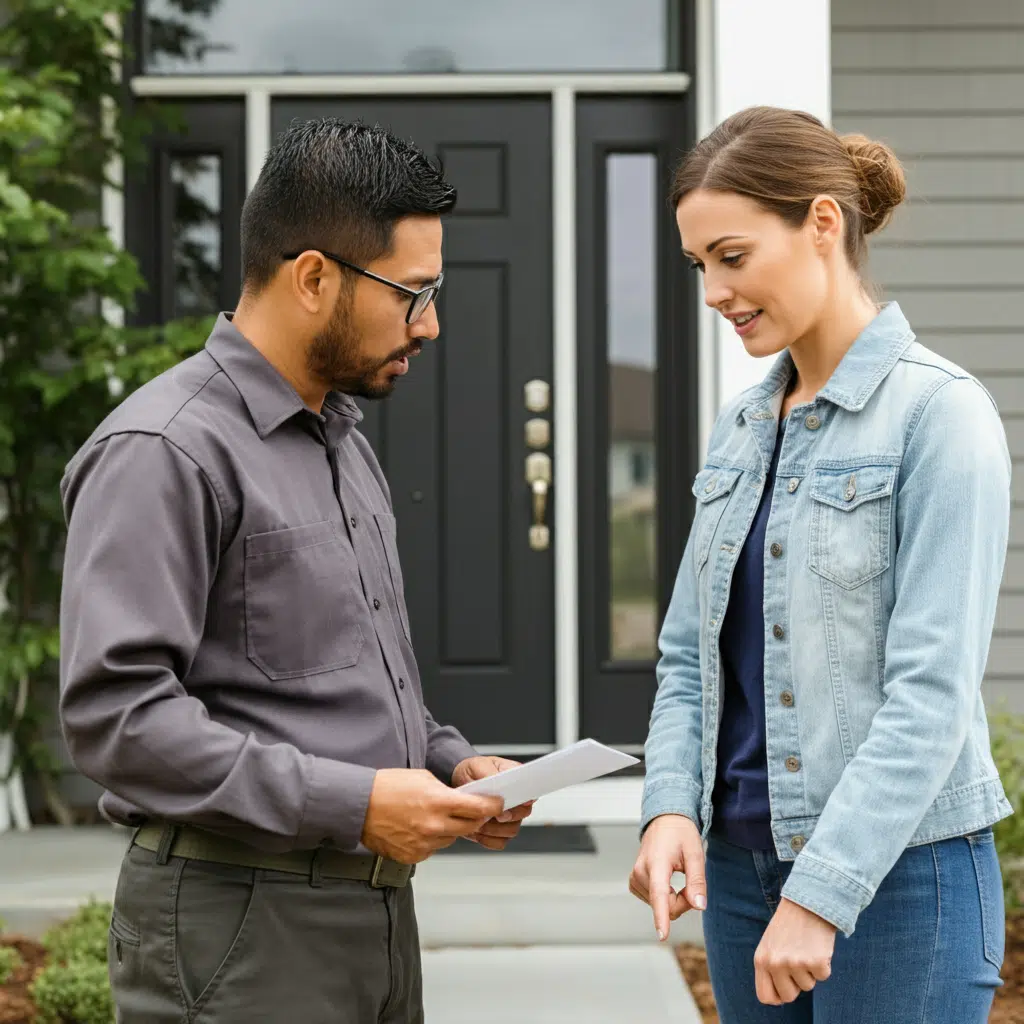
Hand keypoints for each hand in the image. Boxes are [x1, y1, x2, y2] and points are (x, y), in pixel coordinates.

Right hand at [361, 768, 503, 864]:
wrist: (359, 805)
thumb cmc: (387, 787)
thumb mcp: (423, 778)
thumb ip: (446, 791)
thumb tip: (463, 799)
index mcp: (438, 802)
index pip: (478, 808)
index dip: (492, 806)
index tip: (497, 804)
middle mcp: (434, 826)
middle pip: (470, 826)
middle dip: (473, 817)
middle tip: (470, 809)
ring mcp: (424, 844)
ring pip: (451, 838)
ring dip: (450, 828)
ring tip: (431, 816)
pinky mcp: (414, 856)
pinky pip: (433, 848)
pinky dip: (431, 839)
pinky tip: (417, 827)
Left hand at [451, 756, 533, 849]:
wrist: (458, 781)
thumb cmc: (472, 771)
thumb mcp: (479, 766)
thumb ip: (490, 774)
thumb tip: (501, 788)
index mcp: (517, 779)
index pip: (531, 791)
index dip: (526, 799)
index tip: (515, 803)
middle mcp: (517, 800)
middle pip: (524, 813)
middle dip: (507, 816)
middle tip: (494, 815)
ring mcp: (509, 816)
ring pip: (512, 830)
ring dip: (494, 829)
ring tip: (479, 822)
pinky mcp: (498, 831)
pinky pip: (499, 842)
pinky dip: (487, 839)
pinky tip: (477, 831)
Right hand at [628, 814, 706, 941]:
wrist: (665, 820)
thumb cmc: (680, 834)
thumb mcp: (696, 854)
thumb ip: (697, 881)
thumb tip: (699, 905)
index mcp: (657, 862)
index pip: (659, 894)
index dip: (662, 916)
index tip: (662, 934)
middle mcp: (641, 871)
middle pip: (666, 905)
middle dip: (682, 902)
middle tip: (690, 883)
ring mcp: (635, 876)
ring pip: (660, 906)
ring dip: (673, 899)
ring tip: (676, 877)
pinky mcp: (634, 881)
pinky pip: (653, 901)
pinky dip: (663, 897)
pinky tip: (666, 882)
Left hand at [753, 898, 835, 1004]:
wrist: (808, 901)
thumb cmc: (789, 925)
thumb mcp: (770, 944)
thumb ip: (770, 968)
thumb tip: (777, 999)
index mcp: (760, 959)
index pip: (765, 996)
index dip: (778, 996)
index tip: (786, 988)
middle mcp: (775, 963)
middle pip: (788, 996)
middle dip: (796, 984)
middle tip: (798, 961)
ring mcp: (794, 963)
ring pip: (808, 986)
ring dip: (810, 971)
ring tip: (806, 947)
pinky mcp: (814, 961)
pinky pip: (823, 976)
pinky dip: (824, 964)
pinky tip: (817, 945)